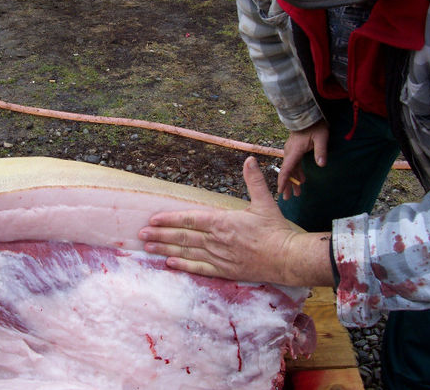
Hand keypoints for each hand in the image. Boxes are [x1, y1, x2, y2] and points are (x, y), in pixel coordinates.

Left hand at [138, 156, 332, 285]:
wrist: (288, 258)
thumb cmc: (276, 230)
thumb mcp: (265, 202)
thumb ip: (254, 180)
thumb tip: (249, 159)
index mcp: (223, 222)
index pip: (190, 219)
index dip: (169, 219)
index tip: (153, 219)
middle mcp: (217, 240)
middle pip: (182, 237)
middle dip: (159, 235)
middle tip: (140, 234)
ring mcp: (219, 257)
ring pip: (186, 252)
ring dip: (165, 250)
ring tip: (147, 247)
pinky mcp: (225, 271)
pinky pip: (199, 269)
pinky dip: (183, 266)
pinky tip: (169, 264)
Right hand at [279, 120, 328, 199]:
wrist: (306, 115)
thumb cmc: (315, 126)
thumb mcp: (321, 137)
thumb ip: (320, 151)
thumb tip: (321, 165)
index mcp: (294, 151)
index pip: (286, 169)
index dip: (283, 181)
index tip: (280, 192)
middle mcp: (289, 152)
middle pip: (286, 172)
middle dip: (287, 185)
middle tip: (288, 198)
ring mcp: (291, 151)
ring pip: (290, 169)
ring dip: (293, 180)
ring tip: (296, 193)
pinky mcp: (295, 150)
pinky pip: (294, 164)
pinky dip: (296, 173)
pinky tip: (302, 180)